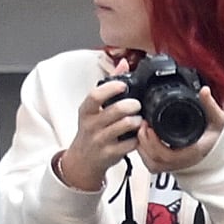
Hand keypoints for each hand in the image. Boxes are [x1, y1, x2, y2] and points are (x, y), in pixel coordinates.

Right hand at [53, 77, 141, 192]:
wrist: (83, 159)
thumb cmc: (91, 130)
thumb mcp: (93, 108)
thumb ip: (109, 85)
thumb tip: (123, 63)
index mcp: (86, 111)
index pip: (95, 96)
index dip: (111, 89)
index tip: (123, 85)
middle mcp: (91, 125)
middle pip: (114, 111)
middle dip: (130, 105)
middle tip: (137, 104)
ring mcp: (100, 140)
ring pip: (123, 127)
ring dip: (136, 121)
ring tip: (139, 119)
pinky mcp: (110, 154)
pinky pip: (129, 144)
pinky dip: (138, 139)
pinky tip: (139, 135)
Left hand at [133, 88, 223, 178]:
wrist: (219, 151)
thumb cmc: (217, 137)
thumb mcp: (218, 120)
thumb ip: (210, 106)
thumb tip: (204, 91)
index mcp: (192, 153)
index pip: (167, 155)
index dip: (153, 143)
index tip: (149, 126)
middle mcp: (182, 163)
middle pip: (154, 160)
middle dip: (144, 142)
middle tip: (142, 124)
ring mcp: (174, 166)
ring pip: (151, 164)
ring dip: (143, 147)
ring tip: (142, 130)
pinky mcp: (169, 166)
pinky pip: (151, 164)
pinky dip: (144, 152)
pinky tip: (145, 139)